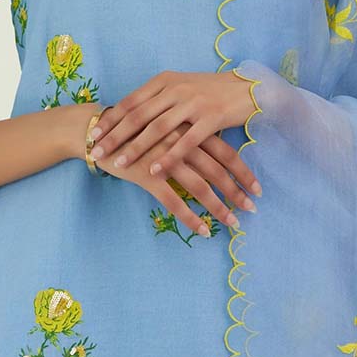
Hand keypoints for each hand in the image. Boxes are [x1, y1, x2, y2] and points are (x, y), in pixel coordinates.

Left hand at [88, 69, 261, 200]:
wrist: (246, 88)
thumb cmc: (209, 91)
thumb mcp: (180, 87)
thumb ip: (156, 99)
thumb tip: (128, 116)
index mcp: (165, 81)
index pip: (131, 101)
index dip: (111, 119)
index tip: (93, 134)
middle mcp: (176, 89)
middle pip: (138, 115)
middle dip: (115, 136)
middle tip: (96, 151)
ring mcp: (194, 103)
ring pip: (158, 129)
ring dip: (136, 148)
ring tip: (119, 163)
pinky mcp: (212, 118)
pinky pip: (186, 142)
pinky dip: (168, 157)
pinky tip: (155, 170)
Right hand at [91, 120, 255, 236]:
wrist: (99, 131)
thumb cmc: (135, 129)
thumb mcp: (166, 125)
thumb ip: (189, 136)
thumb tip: (214, 156)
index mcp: (189, 129)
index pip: (226, 152)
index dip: (243, 172)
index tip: (258, 189)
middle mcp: (181, 142)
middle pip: (218, 171)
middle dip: (237, 192)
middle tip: (251, 209)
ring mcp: (165, 159)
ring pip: (200, 187)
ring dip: (219, 208)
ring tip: (232, 224)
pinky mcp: (147, 175)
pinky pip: (174, 201)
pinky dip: (190, 218)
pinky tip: (201, 231)